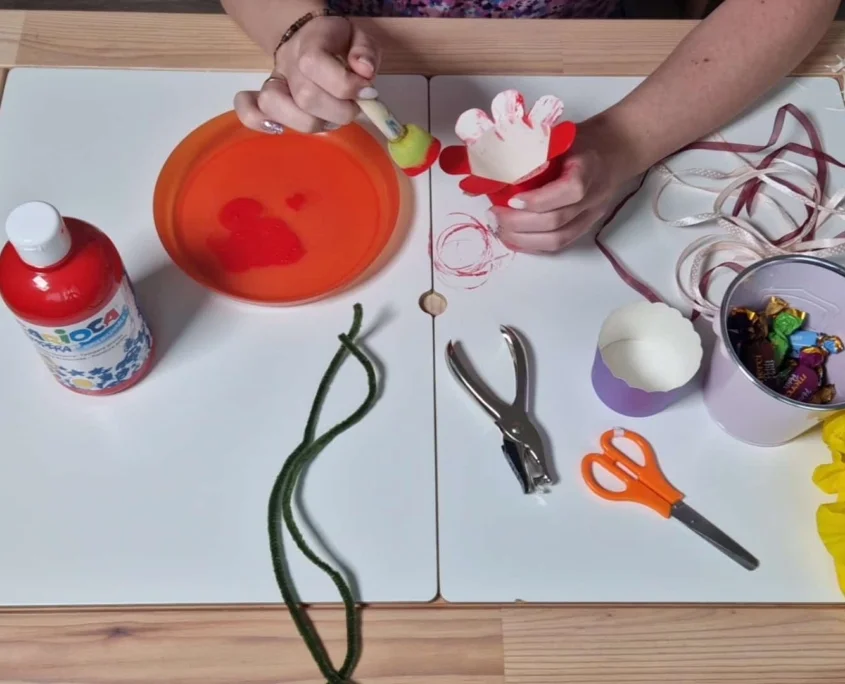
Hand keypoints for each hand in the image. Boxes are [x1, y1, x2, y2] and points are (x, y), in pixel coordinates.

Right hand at [234, 16, 380, 133]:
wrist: (307, 36)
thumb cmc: (337, 43)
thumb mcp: (359, 38)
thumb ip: (365, 52)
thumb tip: (363, 72)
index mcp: (311, 43)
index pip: (316, 64)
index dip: (346, 86)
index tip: (367, 92)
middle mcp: (288, 63)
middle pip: (304, 96)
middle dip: (337, 111)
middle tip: (352, 109)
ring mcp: (274, 81)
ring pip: (275, 106)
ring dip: (310, 123)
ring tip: (329, 120)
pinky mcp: (264, 98)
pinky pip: (248, 110)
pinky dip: (258, 123)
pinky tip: (279, 129)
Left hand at [490, 116, 641, 252]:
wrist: (615, 150)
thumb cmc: (582, 141)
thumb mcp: (560, 136)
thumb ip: (535, 149)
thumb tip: (496, 161)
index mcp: (589, 167)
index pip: (569, 191)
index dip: (537, 200)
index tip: (510, 199)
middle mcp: (594, 196)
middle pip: (558, 222)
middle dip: (519, 223)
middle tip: (494, 216)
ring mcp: (592, 215)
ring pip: (558, 239)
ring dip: (523, 240)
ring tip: (500, 229)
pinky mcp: (586, 226)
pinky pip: (559, 244)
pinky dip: (533, 245)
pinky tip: (514, 239)